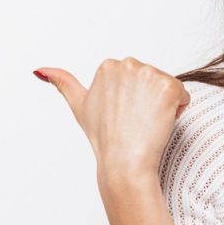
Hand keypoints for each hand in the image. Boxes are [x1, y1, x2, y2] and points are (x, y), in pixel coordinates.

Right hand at [34, 57, 190, 180]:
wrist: (124, 160)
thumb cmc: (104, 137)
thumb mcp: (79, 106)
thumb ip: (62, 83)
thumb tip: (40, 70)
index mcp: (109, 66)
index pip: (136, 78)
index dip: (134, 99)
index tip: (123, 114)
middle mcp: (128, 64)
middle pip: (153, 80)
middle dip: (149, 100)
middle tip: (135, 120)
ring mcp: (149, 74)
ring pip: (168, 88)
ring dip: (163, 106)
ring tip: (146, 122)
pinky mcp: (168, 86)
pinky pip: (183, 96)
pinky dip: (177, 111)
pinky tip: (160, 122)